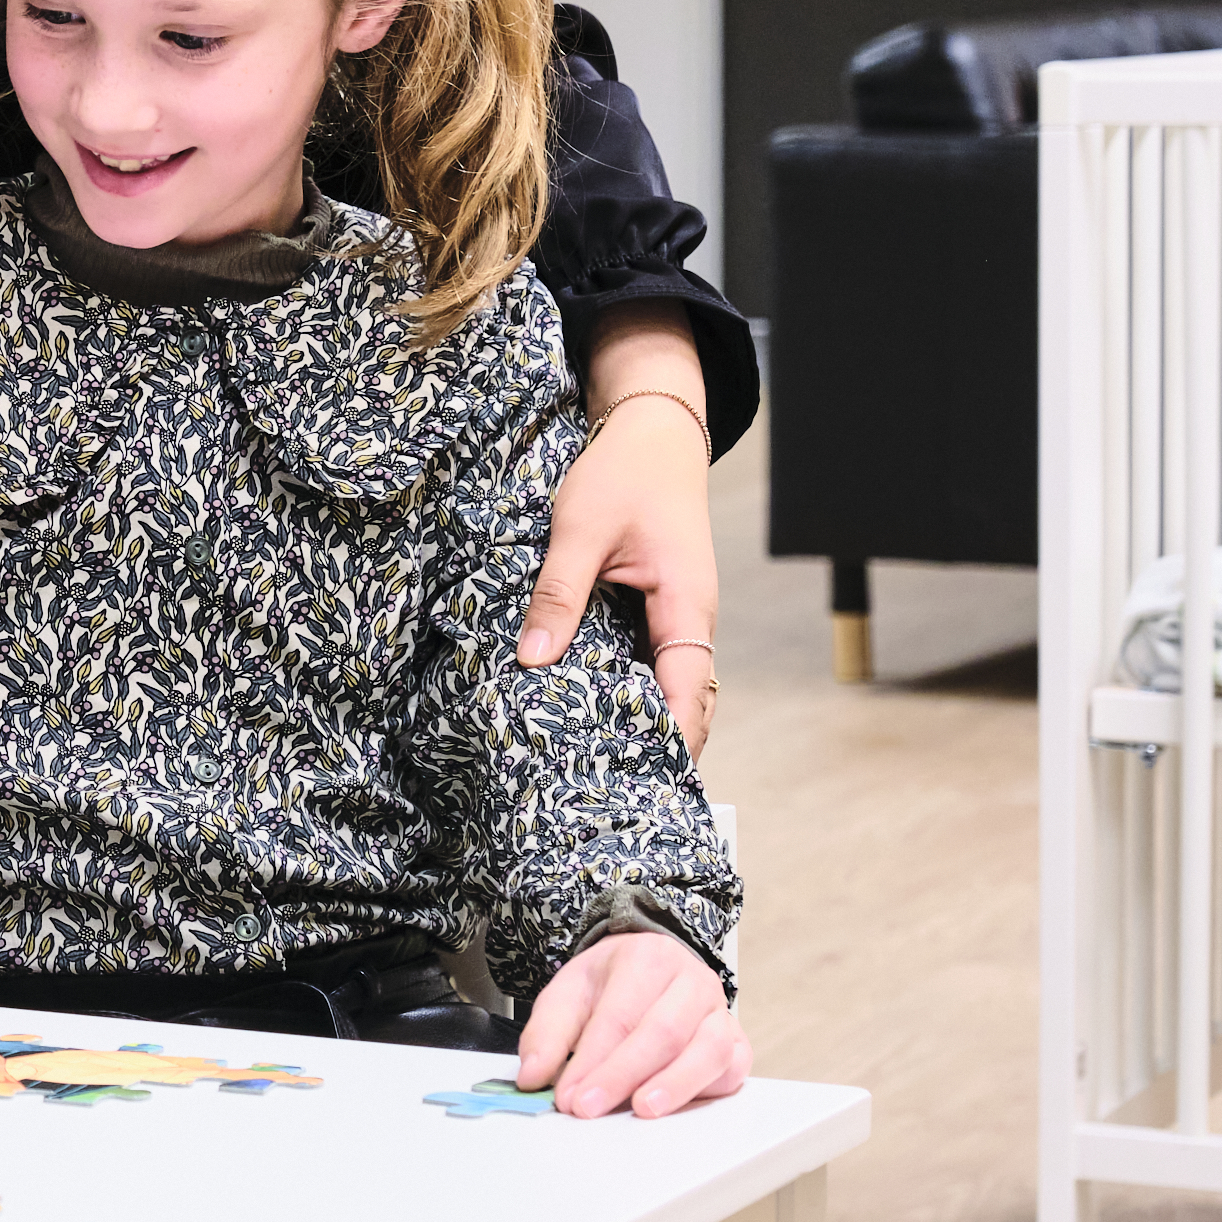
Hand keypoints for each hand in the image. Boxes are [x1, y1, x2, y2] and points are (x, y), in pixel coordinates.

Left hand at [515, 930, 747, 1118]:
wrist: (652, 967)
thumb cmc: (611, 984)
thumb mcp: (568, 993)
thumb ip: (546, 1034)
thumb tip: (532, 1076)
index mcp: (646, 958)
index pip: (618, 1015)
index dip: (592, 1060)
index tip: (569, 1096)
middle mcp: (691, 981)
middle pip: (663, 1032)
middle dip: (624, 1075)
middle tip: (591, 1107)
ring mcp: (720, 1011)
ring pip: (707, 1050)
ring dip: (673, 1086)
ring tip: (641, 1110)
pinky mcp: (737, 1043)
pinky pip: (732, 1068)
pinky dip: (706, 1090)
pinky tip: (676, 1107)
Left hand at [525, 309, 716, 753]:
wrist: (651, 432)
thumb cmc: (624, 473)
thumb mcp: (580, 530)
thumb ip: (558, 593)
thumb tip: (532, 659)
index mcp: (687, 604)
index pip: (689, 690)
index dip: (673, 738)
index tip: (644, 780)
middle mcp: (689, 619)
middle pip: (682, 699)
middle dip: (654, 742)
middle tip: (606, 788)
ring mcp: (674, 617)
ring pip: (663, 682)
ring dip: (637, 716)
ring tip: (592, 763)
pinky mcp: (654, 609)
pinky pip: (646, 660)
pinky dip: (625, 685)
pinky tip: (585, 705)